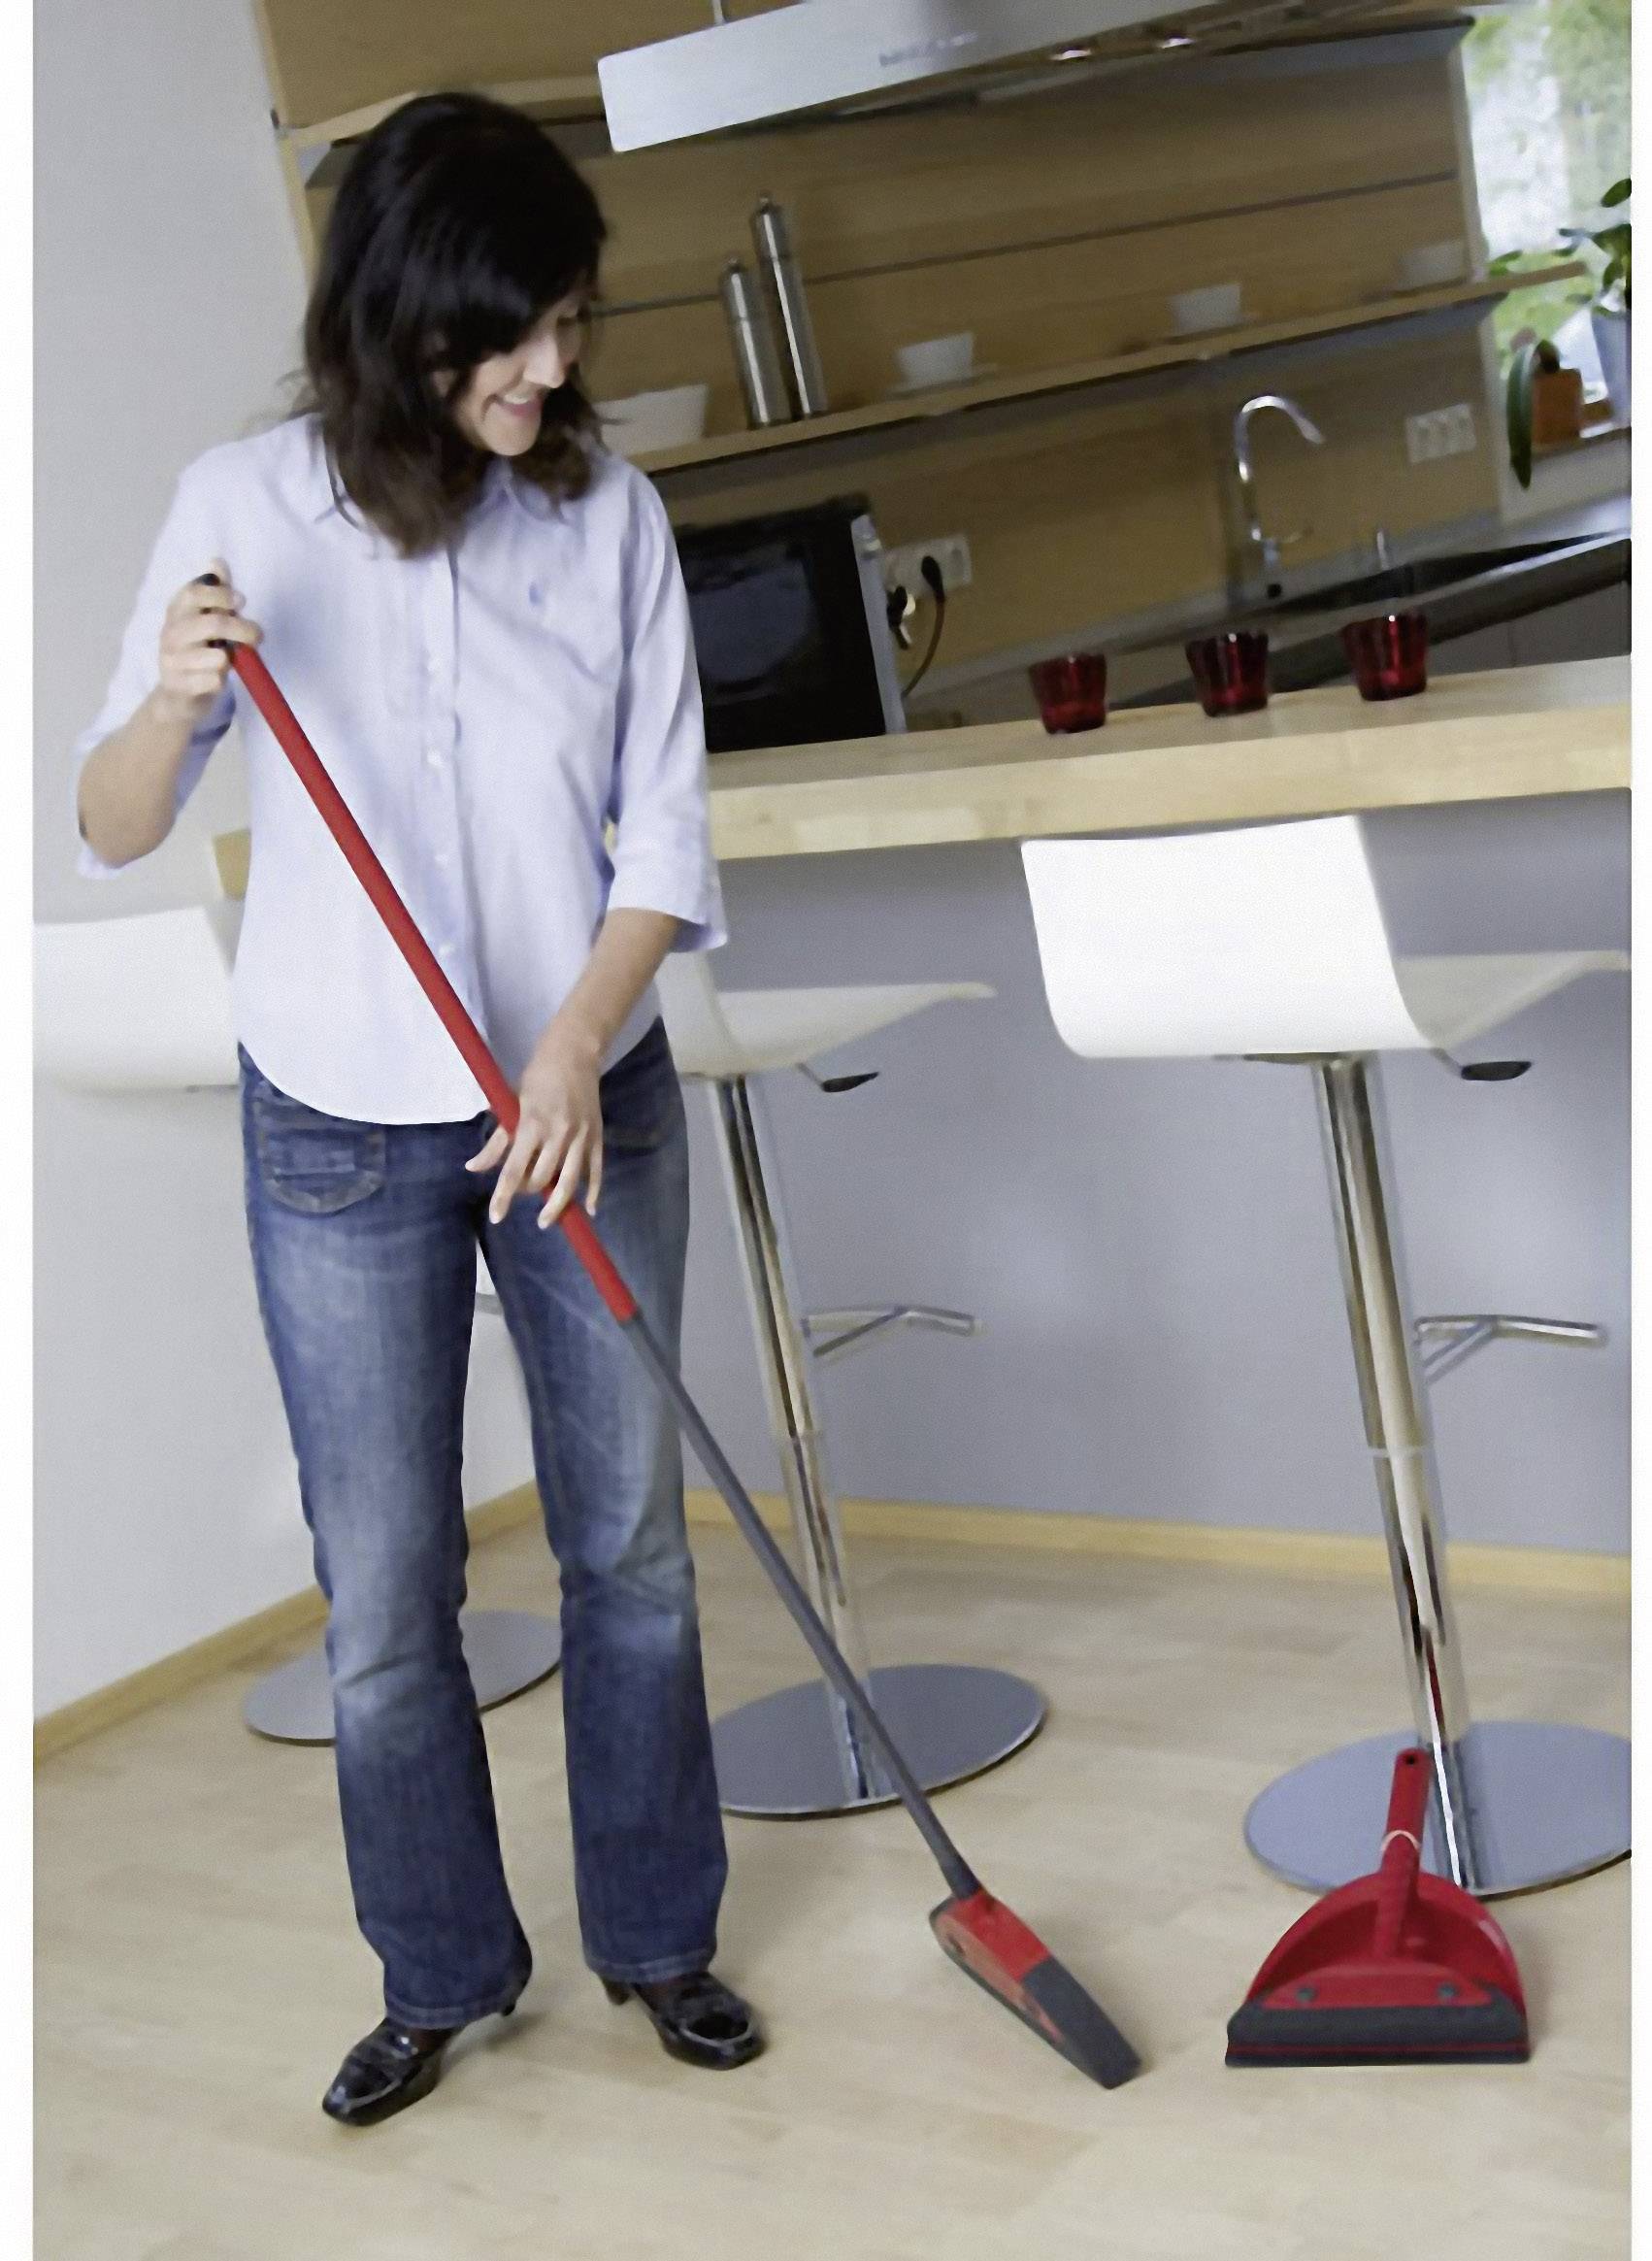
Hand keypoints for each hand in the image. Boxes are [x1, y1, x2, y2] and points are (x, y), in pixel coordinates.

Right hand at [154, 558, 260, 720]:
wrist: (178, 697)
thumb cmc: (198, 651)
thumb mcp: (204, 620)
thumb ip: (214, 594)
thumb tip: (217, 561)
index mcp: (176, 611)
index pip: (195, 593)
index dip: (221, 595)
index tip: (242, 601)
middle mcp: (169, 633)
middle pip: (213, 624)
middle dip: (242, 629)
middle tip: (258, 636)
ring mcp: (171, 660)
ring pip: (217, 657)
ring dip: (232, 660)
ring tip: (228, 661)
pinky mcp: (179, 686)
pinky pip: (215, 681)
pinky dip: (223, 681)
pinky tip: (215, 680)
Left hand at [466, 1017, 604, 1228]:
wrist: (574, 1054)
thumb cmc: (537, 1076)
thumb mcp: (511, 1104)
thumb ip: (497, 1141)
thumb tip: (473, 1168)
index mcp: (532, 1123)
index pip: (514, 1169)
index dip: (504, 1195)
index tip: (498, 1216)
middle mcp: (558, 1133)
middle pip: (541, 1178)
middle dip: (528, 1191)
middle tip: (522, 1191)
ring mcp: (580, 1136)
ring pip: (568, 1181)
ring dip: (557, 1205)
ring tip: (545, 1220)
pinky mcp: (597, 1136)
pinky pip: (597, 1171)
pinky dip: (593, 1192)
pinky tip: (589, 1210)